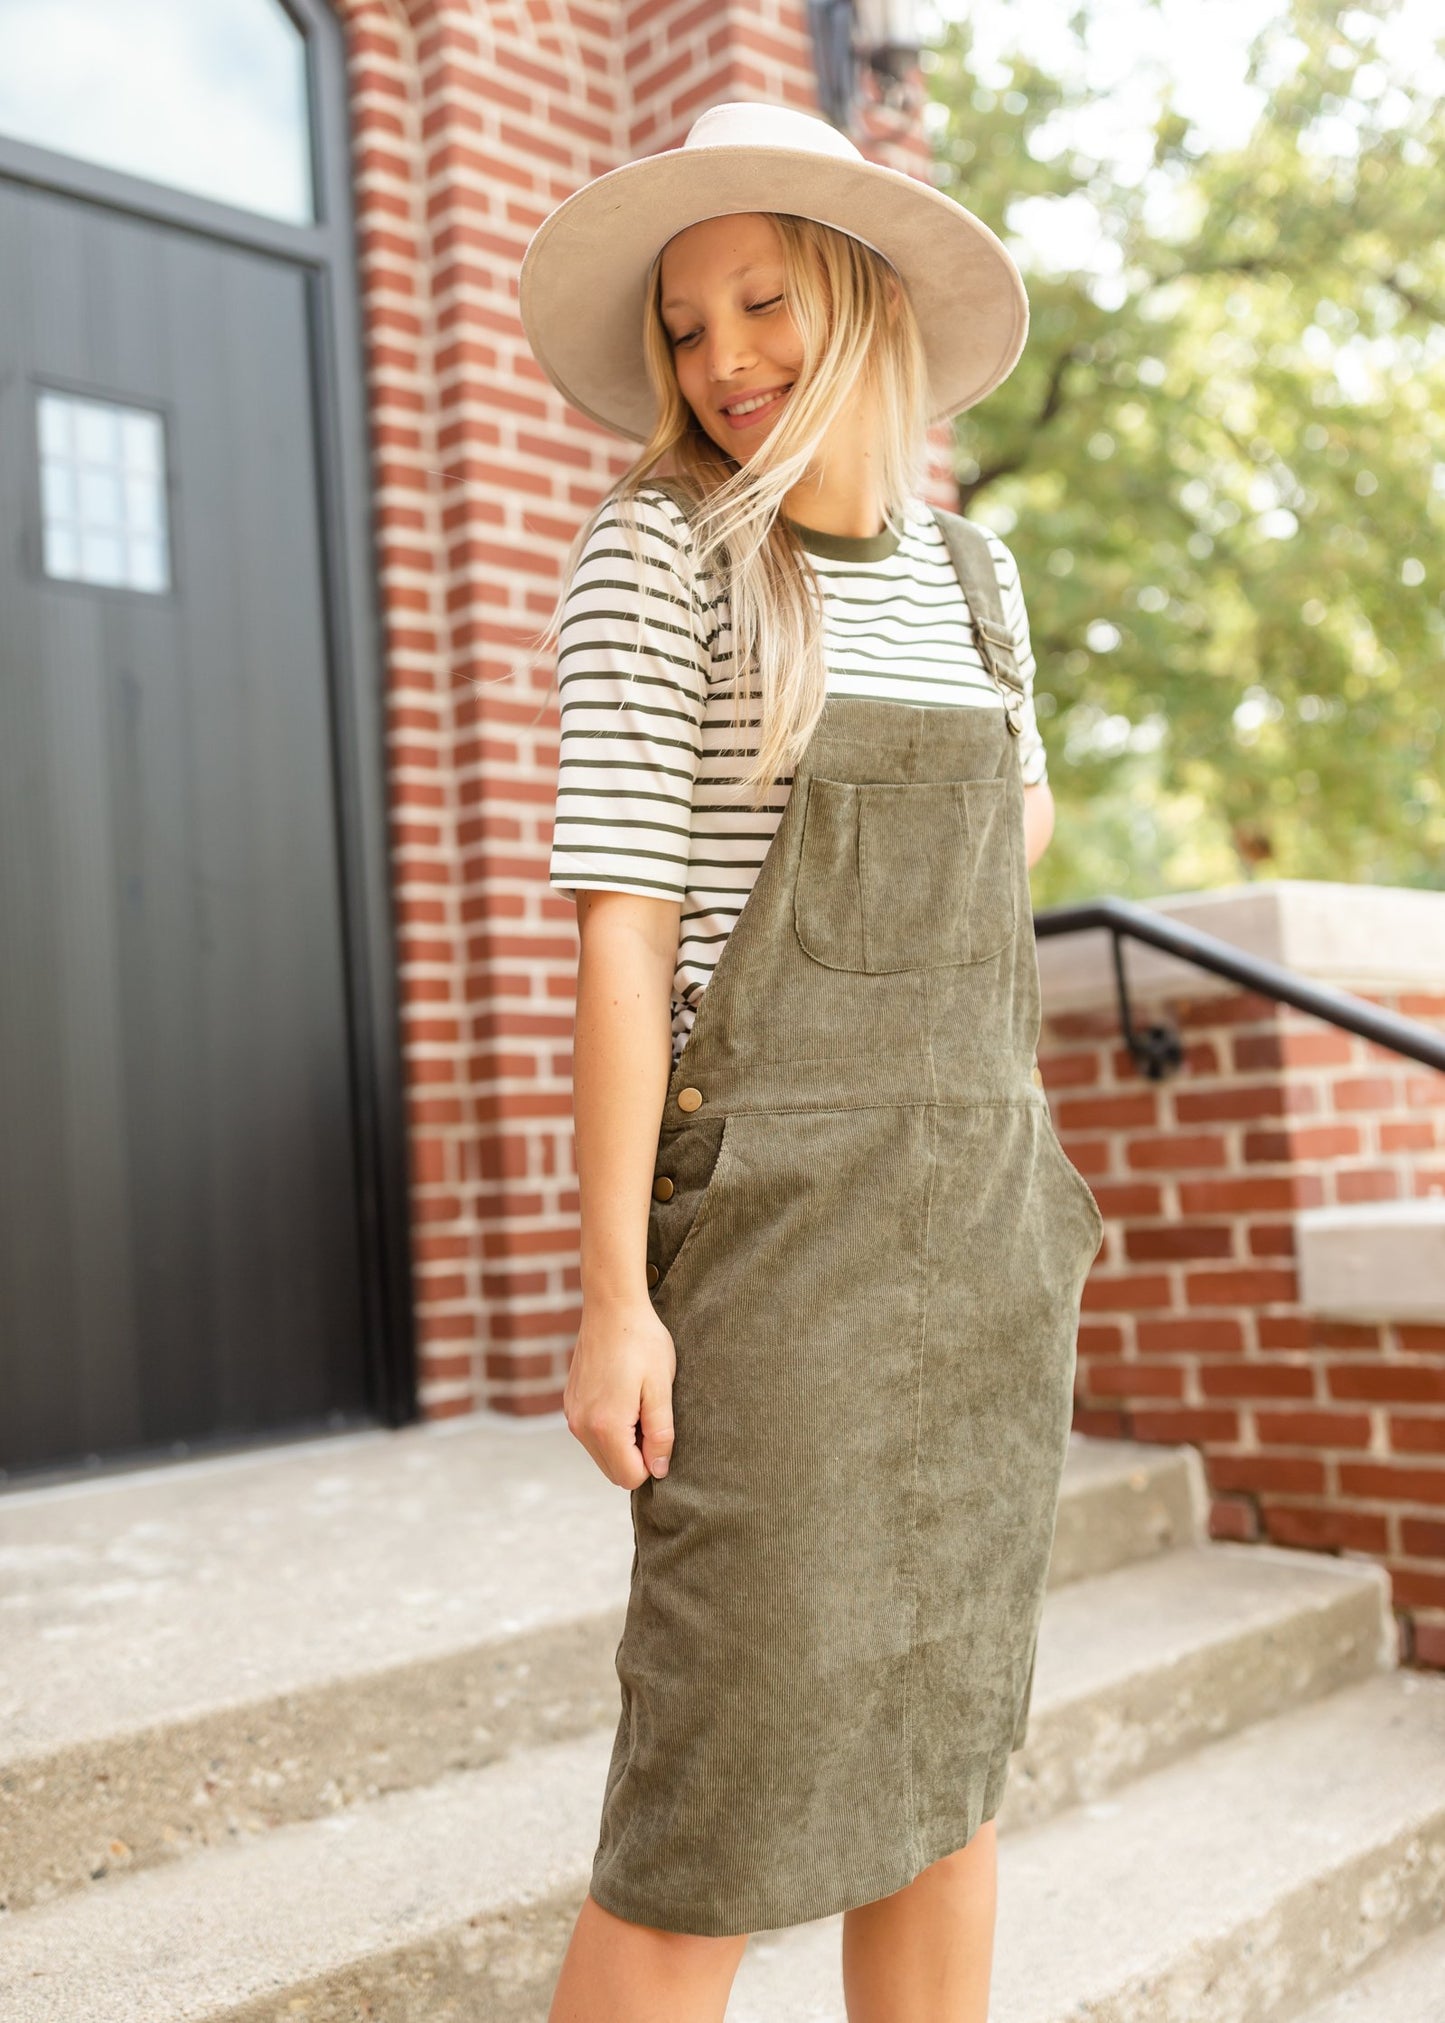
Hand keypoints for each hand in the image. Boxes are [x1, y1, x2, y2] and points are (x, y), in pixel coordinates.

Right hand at [564, 1290, 677, 1488]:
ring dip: (623, 1442)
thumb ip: (661, 1434)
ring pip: (602, 1455)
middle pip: (614, 1472)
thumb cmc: (642, 1343)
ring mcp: (572, 1415)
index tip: (660, 1429)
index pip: (630, 1477)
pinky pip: (592, 1435)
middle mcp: (581, 1427)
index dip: (652, 1461)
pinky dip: (609, 1428)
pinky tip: (622, 1395)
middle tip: (650, 1415)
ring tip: (637, 1404)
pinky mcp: (570, 1404)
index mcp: (605, 1427)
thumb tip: (659, 1469)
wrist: (611, 1307)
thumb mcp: (661, 1388)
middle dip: (636, 1455)